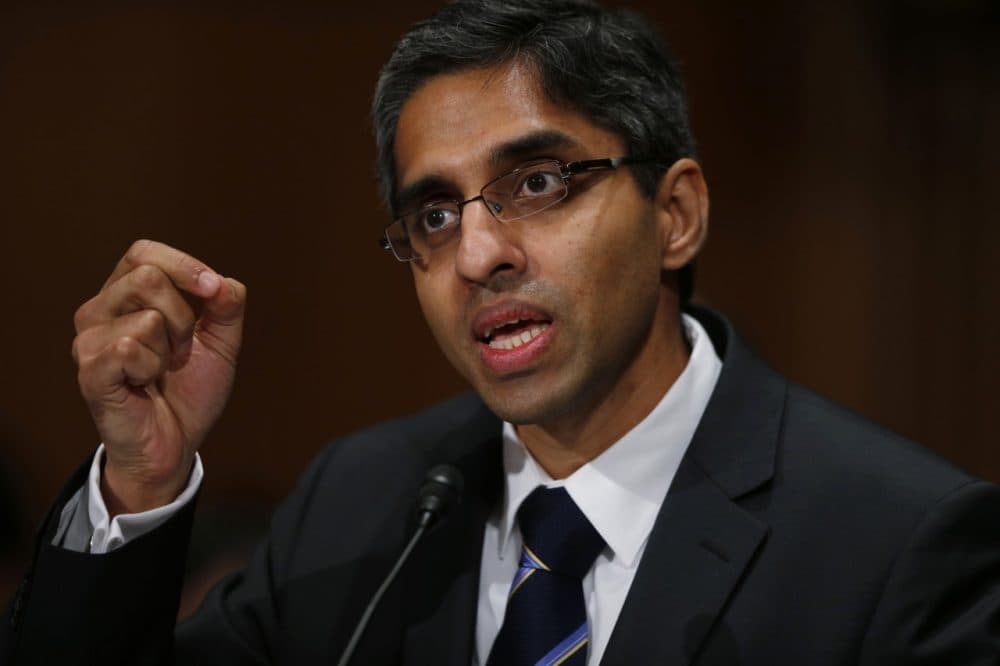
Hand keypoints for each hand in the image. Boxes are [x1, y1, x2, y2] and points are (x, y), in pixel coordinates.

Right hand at [72, 240, 245, 514]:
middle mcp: (99, 310)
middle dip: (184, 316)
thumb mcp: (222, 344)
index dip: (184, 265)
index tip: (213, 290)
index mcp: (125, 296)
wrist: (175, 444)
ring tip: (160, 371)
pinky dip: (152, 369)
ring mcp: (89, 340)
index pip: (144, 253)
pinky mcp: (90, 369)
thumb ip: (228, 308)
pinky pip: (132, 347)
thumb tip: (225, 282)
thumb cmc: (188, 392)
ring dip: (170, 349)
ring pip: (148, 316)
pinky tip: (143, 385)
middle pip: (148, 276)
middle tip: (181, 350)